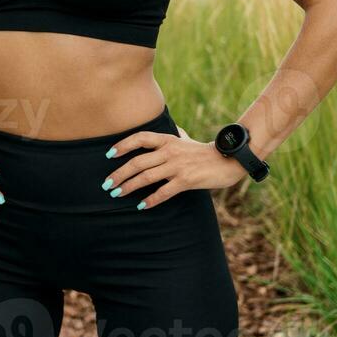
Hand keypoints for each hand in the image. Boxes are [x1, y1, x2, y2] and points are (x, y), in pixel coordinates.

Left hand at [102, 125, 246, 208]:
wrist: (229, 160)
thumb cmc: (204, 151)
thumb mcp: (185, 140)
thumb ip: (173, 136)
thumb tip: (169, 130)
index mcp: (167, 140)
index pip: (139, 138)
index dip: (122, 146)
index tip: (108, 155)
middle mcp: (170, 151)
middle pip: (137, 162)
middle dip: (120, 173)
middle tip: (107, 184)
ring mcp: (177, 166)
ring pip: (146, 177)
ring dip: (129, 187)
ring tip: (116, 193)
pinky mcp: (186, 180)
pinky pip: (164, 192)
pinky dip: (151, 200)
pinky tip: (141, 205)